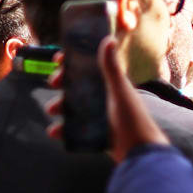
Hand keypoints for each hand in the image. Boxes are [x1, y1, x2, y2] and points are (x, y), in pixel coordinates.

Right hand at [46, 39, 168, 160]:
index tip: (58, 60)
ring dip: (60, 106)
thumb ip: (112, 68)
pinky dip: (64, 130)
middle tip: (54, 83)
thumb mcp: (120, 91)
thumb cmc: (132, 119)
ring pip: (74, 107)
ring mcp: (101, 116)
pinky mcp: (97, 134)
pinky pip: (76, 129)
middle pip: (77, 85)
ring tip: (52, 110)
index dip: (73, 62)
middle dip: (62, 83)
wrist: (140, 153)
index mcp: (111, 85)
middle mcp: (106, 98)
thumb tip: (109, 39)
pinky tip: (55, 132)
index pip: (89, 67)